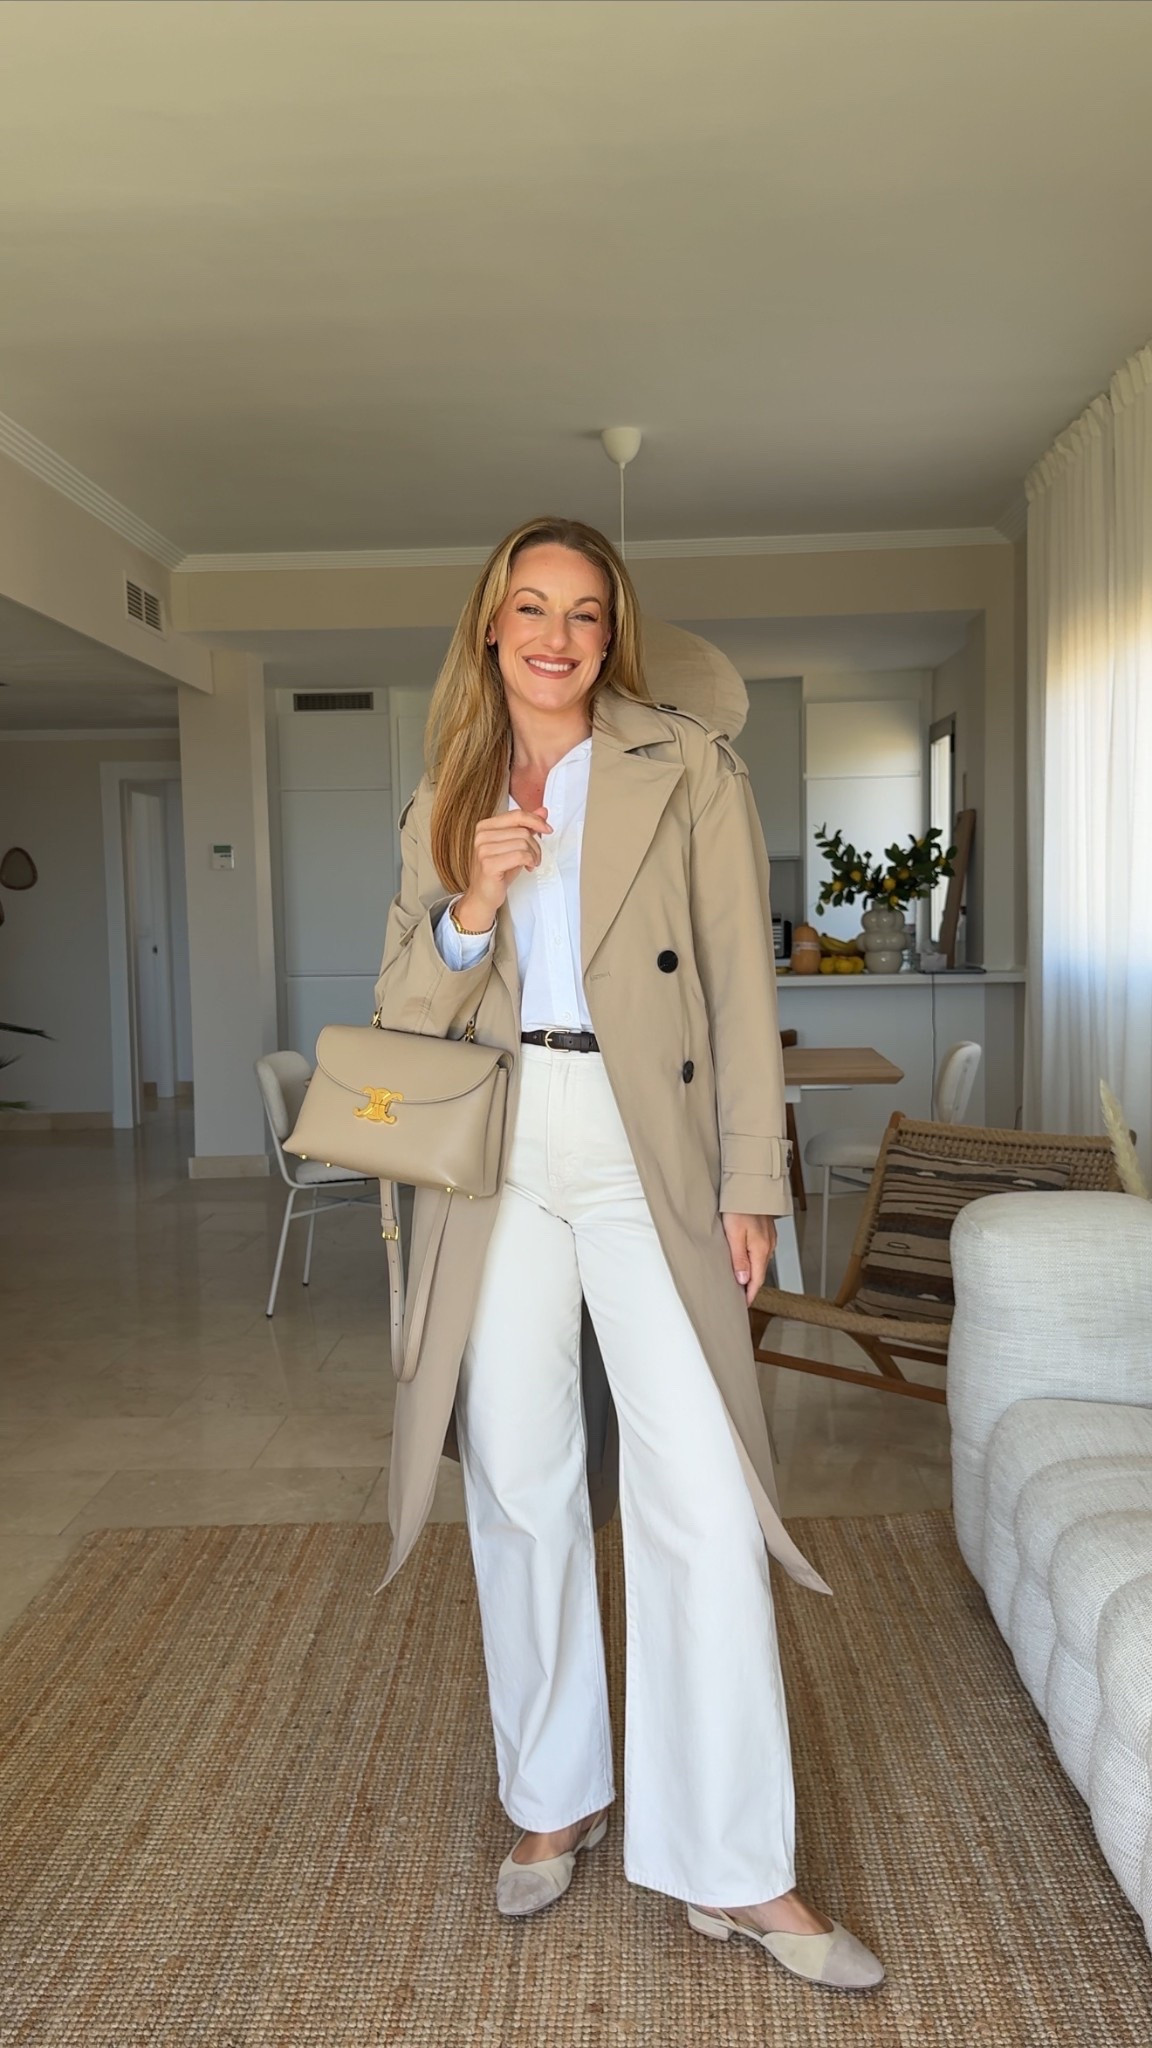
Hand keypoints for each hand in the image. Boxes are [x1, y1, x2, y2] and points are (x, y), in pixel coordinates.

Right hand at [457, 806, 552, 928]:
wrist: (484, 895)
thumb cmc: (499, 871)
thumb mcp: (514, 845)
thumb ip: (526, 827)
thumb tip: (543, 811)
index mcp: (485, 826)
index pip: (516, 815)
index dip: (536, 820)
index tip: (548, 829)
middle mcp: (482, 836)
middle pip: (522, 831)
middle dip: (535, 846)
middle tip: (534, 858)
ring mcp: (483, 850)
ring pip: (523, 843)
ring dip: (533, 855)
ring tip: (530, 863)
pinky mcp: (489, 864)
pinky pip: (520, 856)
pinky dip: (529, 861)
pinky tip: (528, 867)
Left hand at [722, 1212, 777, 1305]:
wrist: (750, 1186)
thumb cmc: (739, 1208)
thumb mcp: (734, 1235)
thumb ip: (739, 1259)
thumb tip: (743, 1280)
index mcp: (761, 1250)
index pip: (756, 1280)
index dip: (750, 1294)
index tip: (744, 1304)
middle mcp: (768, 1246)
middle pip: (760, 1272)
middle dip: (751, 1286)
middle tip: (740, 1297)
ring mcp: (769, 1238)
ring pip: (760, 1262)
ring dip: (752, 1273)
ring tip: (741, 1282)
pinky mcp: (766, 1231)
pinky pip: (761, 1252)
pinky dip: (754, 1260)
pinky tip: (746, 1260)